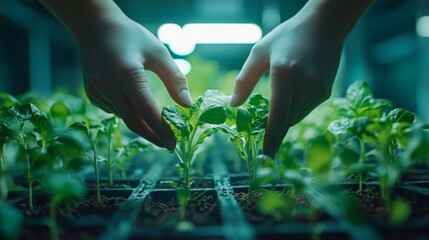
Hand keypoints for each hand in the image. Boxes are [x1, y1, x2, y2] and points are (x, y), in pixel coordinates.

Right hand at [75, 13, 191, 148]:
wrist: (94, 27)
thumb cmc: (131, 37)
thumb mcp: (158, 52)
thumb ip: (175, 79)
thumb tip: (188, 106)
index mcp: (126, 73)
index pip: (146, 110)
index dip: (161, 130)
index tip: (174, 143)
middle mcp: (107, 84)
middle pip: (133, 121)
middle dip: (153, 136)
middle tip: (169, 145)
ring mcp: (96, 91)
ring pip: (125, 116)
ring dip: (142, 123)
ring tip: (158, 123)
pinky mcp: (92, 94)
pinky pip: (115, 110)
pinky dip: (129, 112)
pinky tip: (133, 101)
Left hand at [230, 4, 345, 157]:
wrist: (326, 25)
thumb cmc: (288, 36)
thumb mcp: (260, 52)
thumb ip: (245, 80)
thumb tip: (234, 105)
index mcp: (285, 74)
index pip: (278, 115)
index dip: (271, 139)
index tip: (265, 158)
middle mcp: (305, 85)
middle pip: (287, 121)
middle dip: (273, 134)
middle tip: (261, 145)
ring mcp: (319, 90)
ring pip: (296, 118)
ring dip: (282, 121)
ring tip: (272, 115)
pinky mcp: (326, 92)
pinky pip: (305, 110)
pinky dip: (293, 112)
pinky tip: (287, 101)